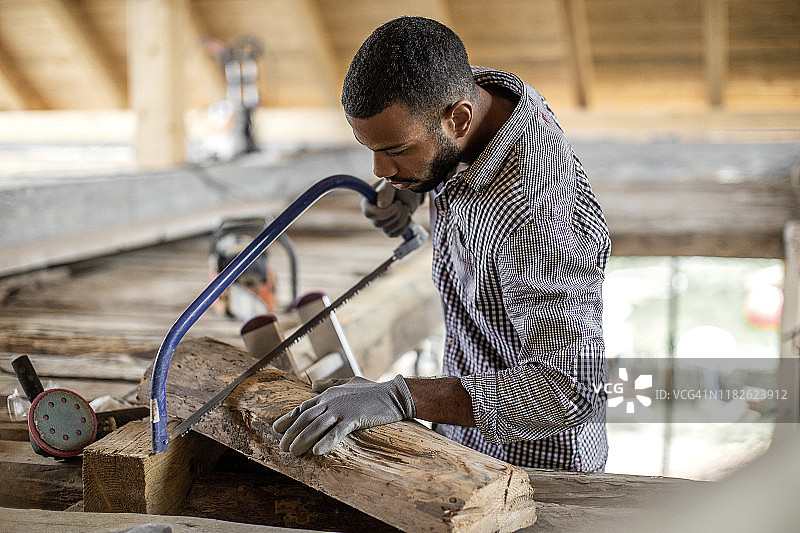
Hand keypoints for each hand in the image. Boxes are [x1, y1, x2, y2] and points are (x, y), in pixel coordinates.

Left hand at [272, 375, 415, 455]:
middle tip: (282, 446)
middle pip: (305, 418)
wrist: (394, 394)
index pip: (303, 407)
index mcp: (329, 394)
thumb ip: (329, 384)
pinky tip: (317, 452)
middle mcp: (331, 401)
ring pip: (316, 426)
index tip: (276, 428)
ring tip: (293, 452)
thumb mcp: (348, 383)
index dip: (288, 418)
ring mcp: (342, 410)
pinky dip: (326, 442)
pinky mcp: (354, 419)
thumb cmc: (372, 390)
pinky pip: (336, 432)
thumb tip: (312, 385)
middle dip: (291, 433)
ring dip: (302, 440)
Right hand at [360, 180, 423, 237]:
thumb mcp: (393, 182)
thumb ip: (386, 190)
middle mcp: (371, 212)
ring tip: (405, 207)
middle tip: (400, 202)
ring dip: (401, 218)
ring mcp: (379, 222)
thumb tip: (381, 206)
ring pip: (387, 230)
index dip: (384, 213)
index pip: (369, 213)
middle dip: (395, 214)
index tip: (396, 203)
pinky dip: (404, 226)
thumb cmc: (400, 183)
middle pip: (378, 224)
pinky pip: (394, 234)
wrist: (410, 191)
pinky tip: (407, 216)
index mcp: (367, 199)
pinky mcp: (388, 228)